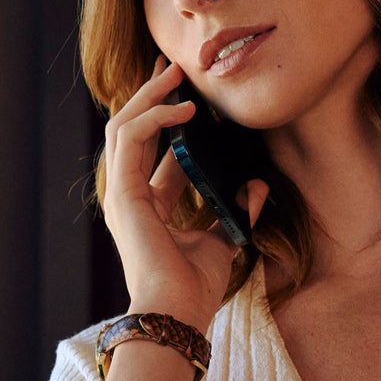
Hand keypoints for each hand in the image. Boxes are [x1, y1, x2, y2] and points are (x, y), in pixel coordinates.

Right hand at [102, 57, 269, 327]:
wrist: (178, 312)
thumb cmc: (194, 288)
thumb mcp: (223, 240)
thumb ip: (235, 211)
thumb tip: (257, 184)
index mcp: (148, 206)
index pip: (156, 151)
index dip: (172, 120)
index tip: (194, 95)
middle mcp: (130, 196)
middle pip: (133, 130)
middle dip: (152, 95)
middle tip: (177, 68)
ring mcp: (122, 193)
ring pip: (125, 126)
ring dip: (150, 96)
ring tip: (177, 75)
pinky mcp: (123, 193)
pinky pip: (132, 138)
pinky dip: (155, 116)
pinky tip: (184, 108)